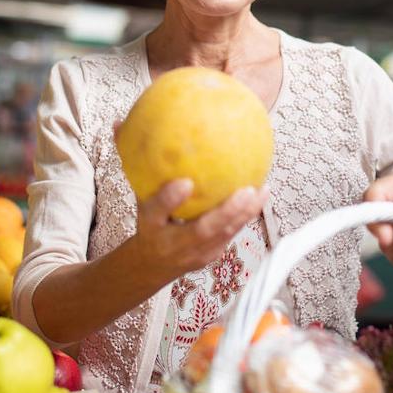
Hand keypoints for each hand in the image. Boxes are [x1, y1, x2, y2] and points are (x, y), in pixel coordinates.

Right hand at [133, 179, 268, 276]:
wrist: (153, 265)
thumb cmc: (150, 223)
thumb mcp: (141, 200)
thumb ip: (140, 169)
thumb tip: (129, 127)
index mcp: (151, 226)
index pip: (156, 212)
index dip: (170, 199)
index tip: (185, 182)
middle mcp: (173, 243)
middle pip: (202, 230)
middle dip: (226, 212)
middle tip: (246, 191)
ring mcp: (195, 253)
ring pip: (224, 234)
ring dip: (245, 214)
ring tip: (263, 190)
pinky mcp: (211, 255)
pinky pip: (231, 234)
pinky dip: (247, 215)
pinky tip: (260, 196)